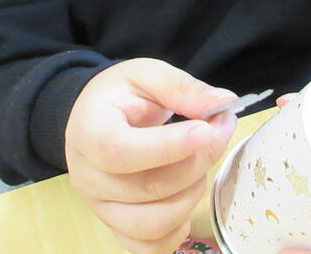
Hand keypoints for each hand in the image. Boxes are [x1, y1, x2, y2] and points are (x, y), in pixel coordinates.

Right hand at [65, 58, 237, 253]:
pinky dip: (177, 228)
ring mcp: (100, 207)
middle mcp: (87, 176)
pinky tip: (186, 194)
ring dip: (191, 195)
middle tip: (220, 131)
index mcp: (89, 132)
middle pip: (146, 188)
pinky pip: (149, 246)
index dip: (168, 147)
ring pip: (152, 224)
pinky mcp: (116, 226)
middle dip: (196, 162)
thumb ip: (180, 87)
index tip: (206, 130)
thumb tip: (223, 103)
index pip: (120, 151)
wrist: (94, 118)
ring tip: (200, 162)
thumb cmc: (119, 95)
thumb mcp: (145, 74)